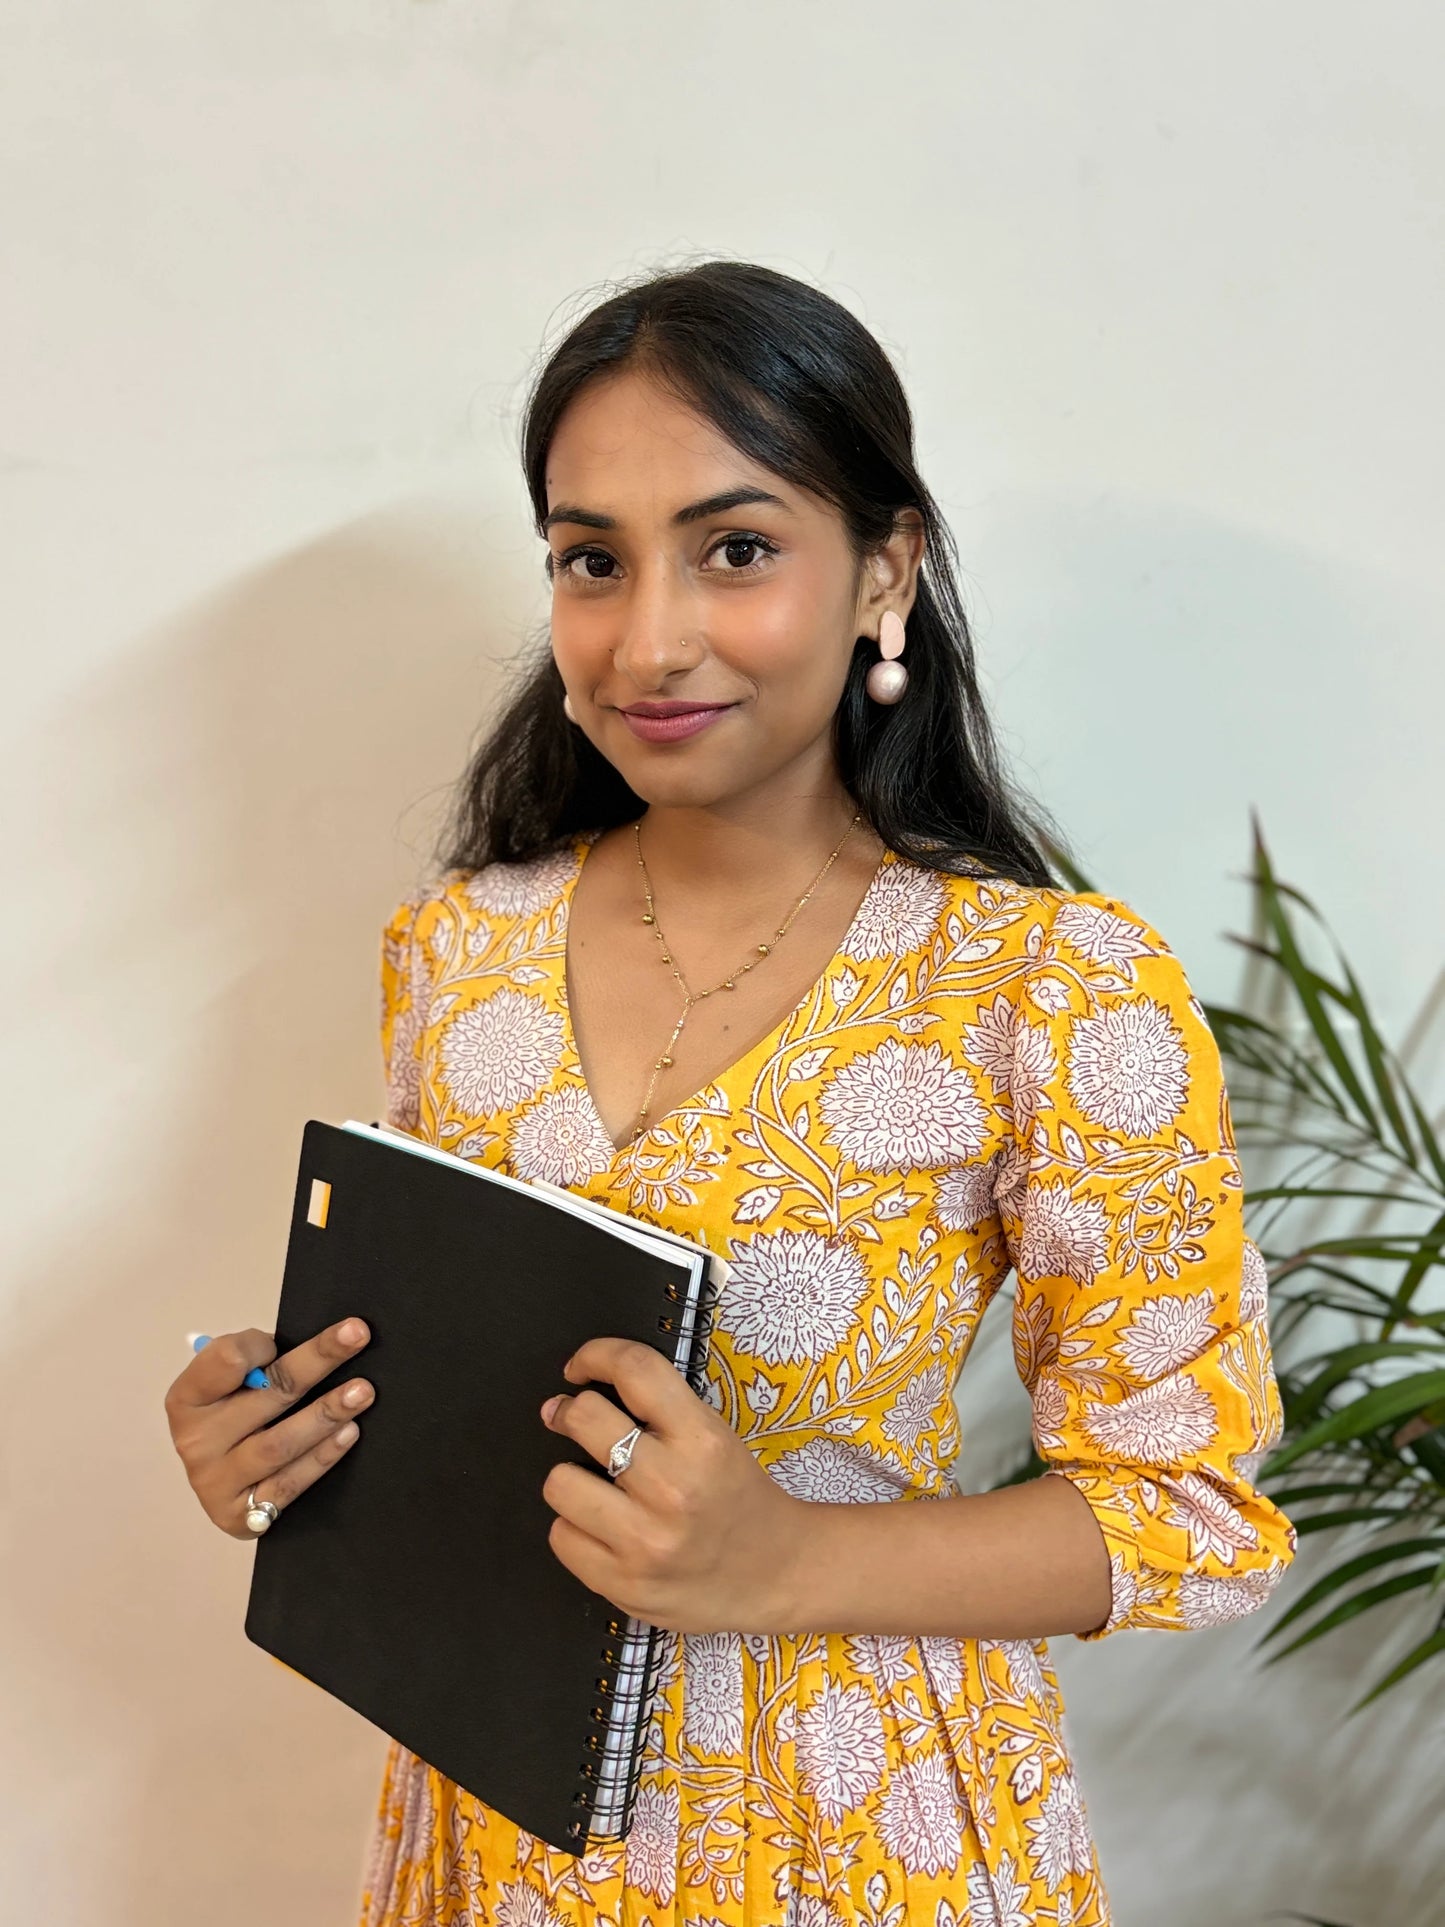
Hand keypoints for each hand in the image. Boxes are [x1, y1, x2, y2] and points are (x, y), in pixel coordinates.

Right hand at [165, 1319, 373, 1539]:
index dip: (257, 1345)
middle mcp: (195, 1440)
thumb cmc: (235, 1415)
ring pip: (279, 1444)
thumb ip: (257, 1361)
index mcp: (187, 1397)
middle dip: (317, 1360)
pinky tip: (348, 1433)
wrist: (223, 1482)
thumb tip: (314, 1345)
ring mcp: (214, 1482)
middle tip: (357, 1335)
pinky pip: (289, 1484)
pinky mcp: (238, 1516)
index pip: (224, 1360)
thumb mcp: (233, 1382)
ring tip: (362, 1392)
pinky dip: (322, 1457)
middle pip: (267, 1395)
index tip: (284, 1337)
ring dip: (326, 1414)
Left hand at [539, 1335, 809, 1634]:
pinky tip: (604, 1530)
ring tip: (598, 1488)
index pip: (635, 1370)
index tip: (579, 1367)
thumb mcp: (716, 1436)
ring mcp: (645, 1541)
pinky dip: (576, 1529)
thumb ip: (659, 1408)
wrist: (776, 1575)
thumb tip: (575, 1394)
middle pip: (583, 1418)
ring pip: (559, 1482)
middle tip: (575, 1421)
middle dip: (570, 1413)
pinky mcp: (622, 1584)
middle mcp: (672, 1489)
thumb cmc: (738, 1498)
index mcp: (702, 1441)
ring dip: (572, 1480)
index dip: (594, 1355)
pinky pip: (561, 1536)